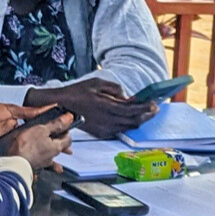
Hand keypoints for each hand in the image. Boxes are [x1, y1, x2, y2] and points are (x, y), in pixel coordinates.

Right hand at [13, 111, 74, 170]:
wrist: (14, 162)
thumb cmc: (27, 145)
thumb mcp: (41, 129)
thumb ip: (56, 124)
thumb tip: (69, 118)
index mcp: (57, 146)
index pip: (68, 138)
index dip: (66, 131)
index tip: (63, 126)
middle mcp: (52, 156)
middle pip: (60, 148)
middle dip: (61, 144)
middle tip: (64, 144)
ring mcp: (43, 163)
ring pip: (52, 157)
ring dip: (54, 156)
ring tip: (56, 158)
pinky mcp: (34, 166)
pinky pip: (41, 165)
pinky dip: (43, 165)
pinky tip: (43, 167)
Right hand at [29, 78, 156, 138]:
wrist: (60, 105)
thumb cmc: (77, 92)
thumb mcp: (96, 82)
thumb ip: (115, 89)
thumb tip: (127, 96)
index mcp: (106, 106)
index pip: (133, 109)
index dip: (146, 108)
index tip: (154, 104)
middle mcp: (107, 120)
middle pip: (134, 121)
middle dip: (147, 115)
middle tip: (154, 109)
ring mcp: (103, 128)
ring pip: (128, 127)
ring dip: (139, 120)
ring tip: (145, 113)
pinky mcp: (100, 133)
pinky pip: (119, 130)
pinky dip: (127, 125)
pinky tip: (130, 119)